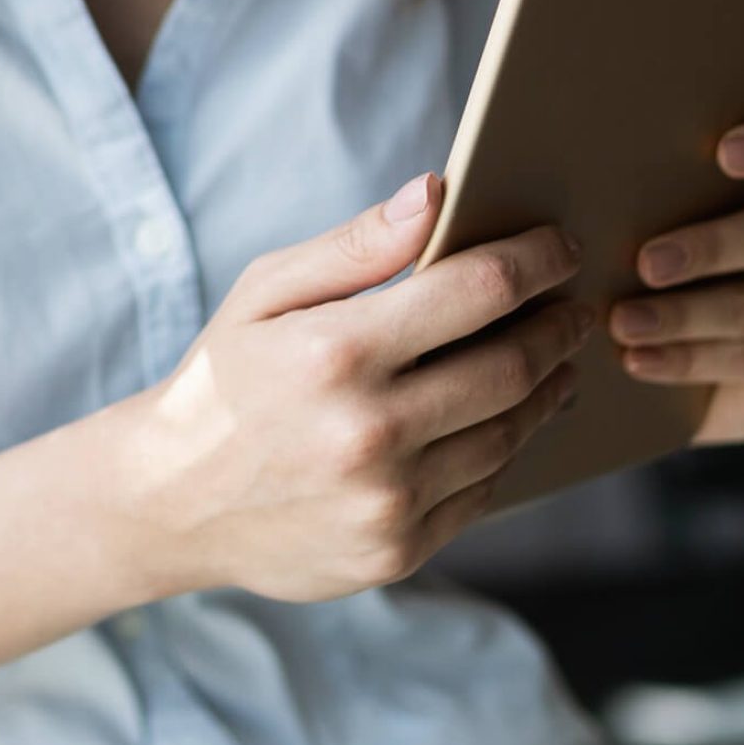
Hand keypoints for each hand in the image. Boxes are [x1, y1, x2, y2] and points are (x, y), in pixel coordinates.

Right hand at [110, 176, 595, 602]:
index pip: (477, 290)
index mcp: (336, 351)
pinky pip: (481, 491)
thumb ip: (356, 245)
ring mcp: (385, 501)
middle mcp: (368, 431)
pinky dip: (505, 448)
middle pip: (510, 366)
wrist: (169, 502)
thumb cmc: (223, 380)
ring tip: (554, 362)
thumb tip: (438, 193)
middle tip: (574, 308)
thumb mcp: (264, 292)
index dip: (535, 261)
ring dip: (546, 390)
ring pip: (507, 434)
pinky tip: (506, 421)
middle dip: (556, 328)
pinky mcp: (395, 552)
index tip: (562, 247)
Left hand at [613, 46, 743, 447]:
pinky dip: (690, 361)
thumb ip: (716, 133)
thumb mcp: (703, 189)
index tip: (724, 150)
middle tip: (645, 259)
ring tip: (622, 320)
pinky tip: (639, 359)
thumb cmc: (704, 240)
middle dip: (709, 248)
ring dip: (684, 316)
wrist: (721, 347)